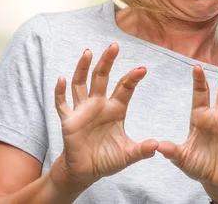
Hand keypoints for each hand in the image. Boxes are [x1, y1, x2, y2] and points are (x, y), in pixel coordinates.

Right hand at [51, 43, 157, 191]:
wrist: (86, 171)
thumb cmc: (107, 158)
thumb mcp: (127, 155)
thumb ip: (141, 150)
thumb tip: (157, 146)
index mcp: (116, 109)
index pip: (125, 88)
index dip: (132, 78)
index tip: (142, 69)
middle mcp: (99, 105)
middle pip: (102, 78)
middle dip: (107, 62)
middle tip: (114, 46)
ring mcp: (82, 110)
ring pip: (81, 84)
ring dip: (83, 68)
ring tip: (88, 52)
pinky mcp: (68, 120)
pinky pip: (62, 104)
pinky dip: (60, 92)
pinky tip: (61, 79)